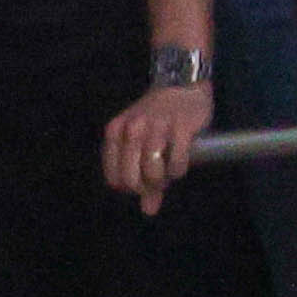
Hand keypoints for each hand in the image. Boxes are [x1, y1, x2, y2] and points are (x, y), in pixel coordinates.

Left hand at [102, 83, 203, 207]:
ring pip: (153, 171)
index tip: (143, 183)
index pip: (114, 178)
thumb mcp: (142, 142)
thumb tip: (148, 210)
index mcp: (115, 132)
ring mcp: (156, 127)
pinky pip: (177, 162)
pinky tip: (181, 163)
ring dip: (164, 178)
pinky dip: (179, 170)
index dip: (130, 188)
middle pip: (132, 179)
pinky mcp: (181, 126)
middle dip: (147, 187)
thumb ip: (142, 176)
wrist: (182, 85)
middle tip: (158, 180)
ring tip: (170, 171)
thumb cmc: (157, 119)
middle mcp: (132, 128)